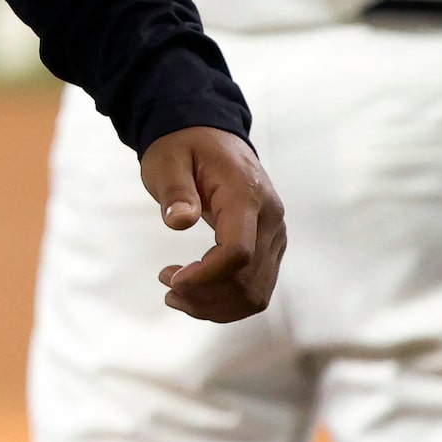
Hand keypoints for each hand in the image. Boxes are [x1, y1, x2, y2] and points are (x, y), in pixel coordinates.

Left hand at [140, 126, 283, 321]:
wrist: (210, 136)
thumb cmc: (185, 146)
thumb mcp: (168, 159)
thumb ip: (175, 190)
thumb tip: (178, 222)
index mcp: (247, 195)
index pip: (238, 251)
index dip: (205, 275)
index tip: (172, 280)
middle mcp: (271, 219)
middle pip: (249, 279)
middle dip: (206, 295)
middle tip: (167, 289)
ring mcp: (275, 235)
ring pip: (256, 292)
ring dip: (216, 305)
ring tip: (176, 297)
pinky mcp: (269, 247)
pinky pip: (256, 287)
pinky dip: (226, 300)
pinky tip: (195, 294)